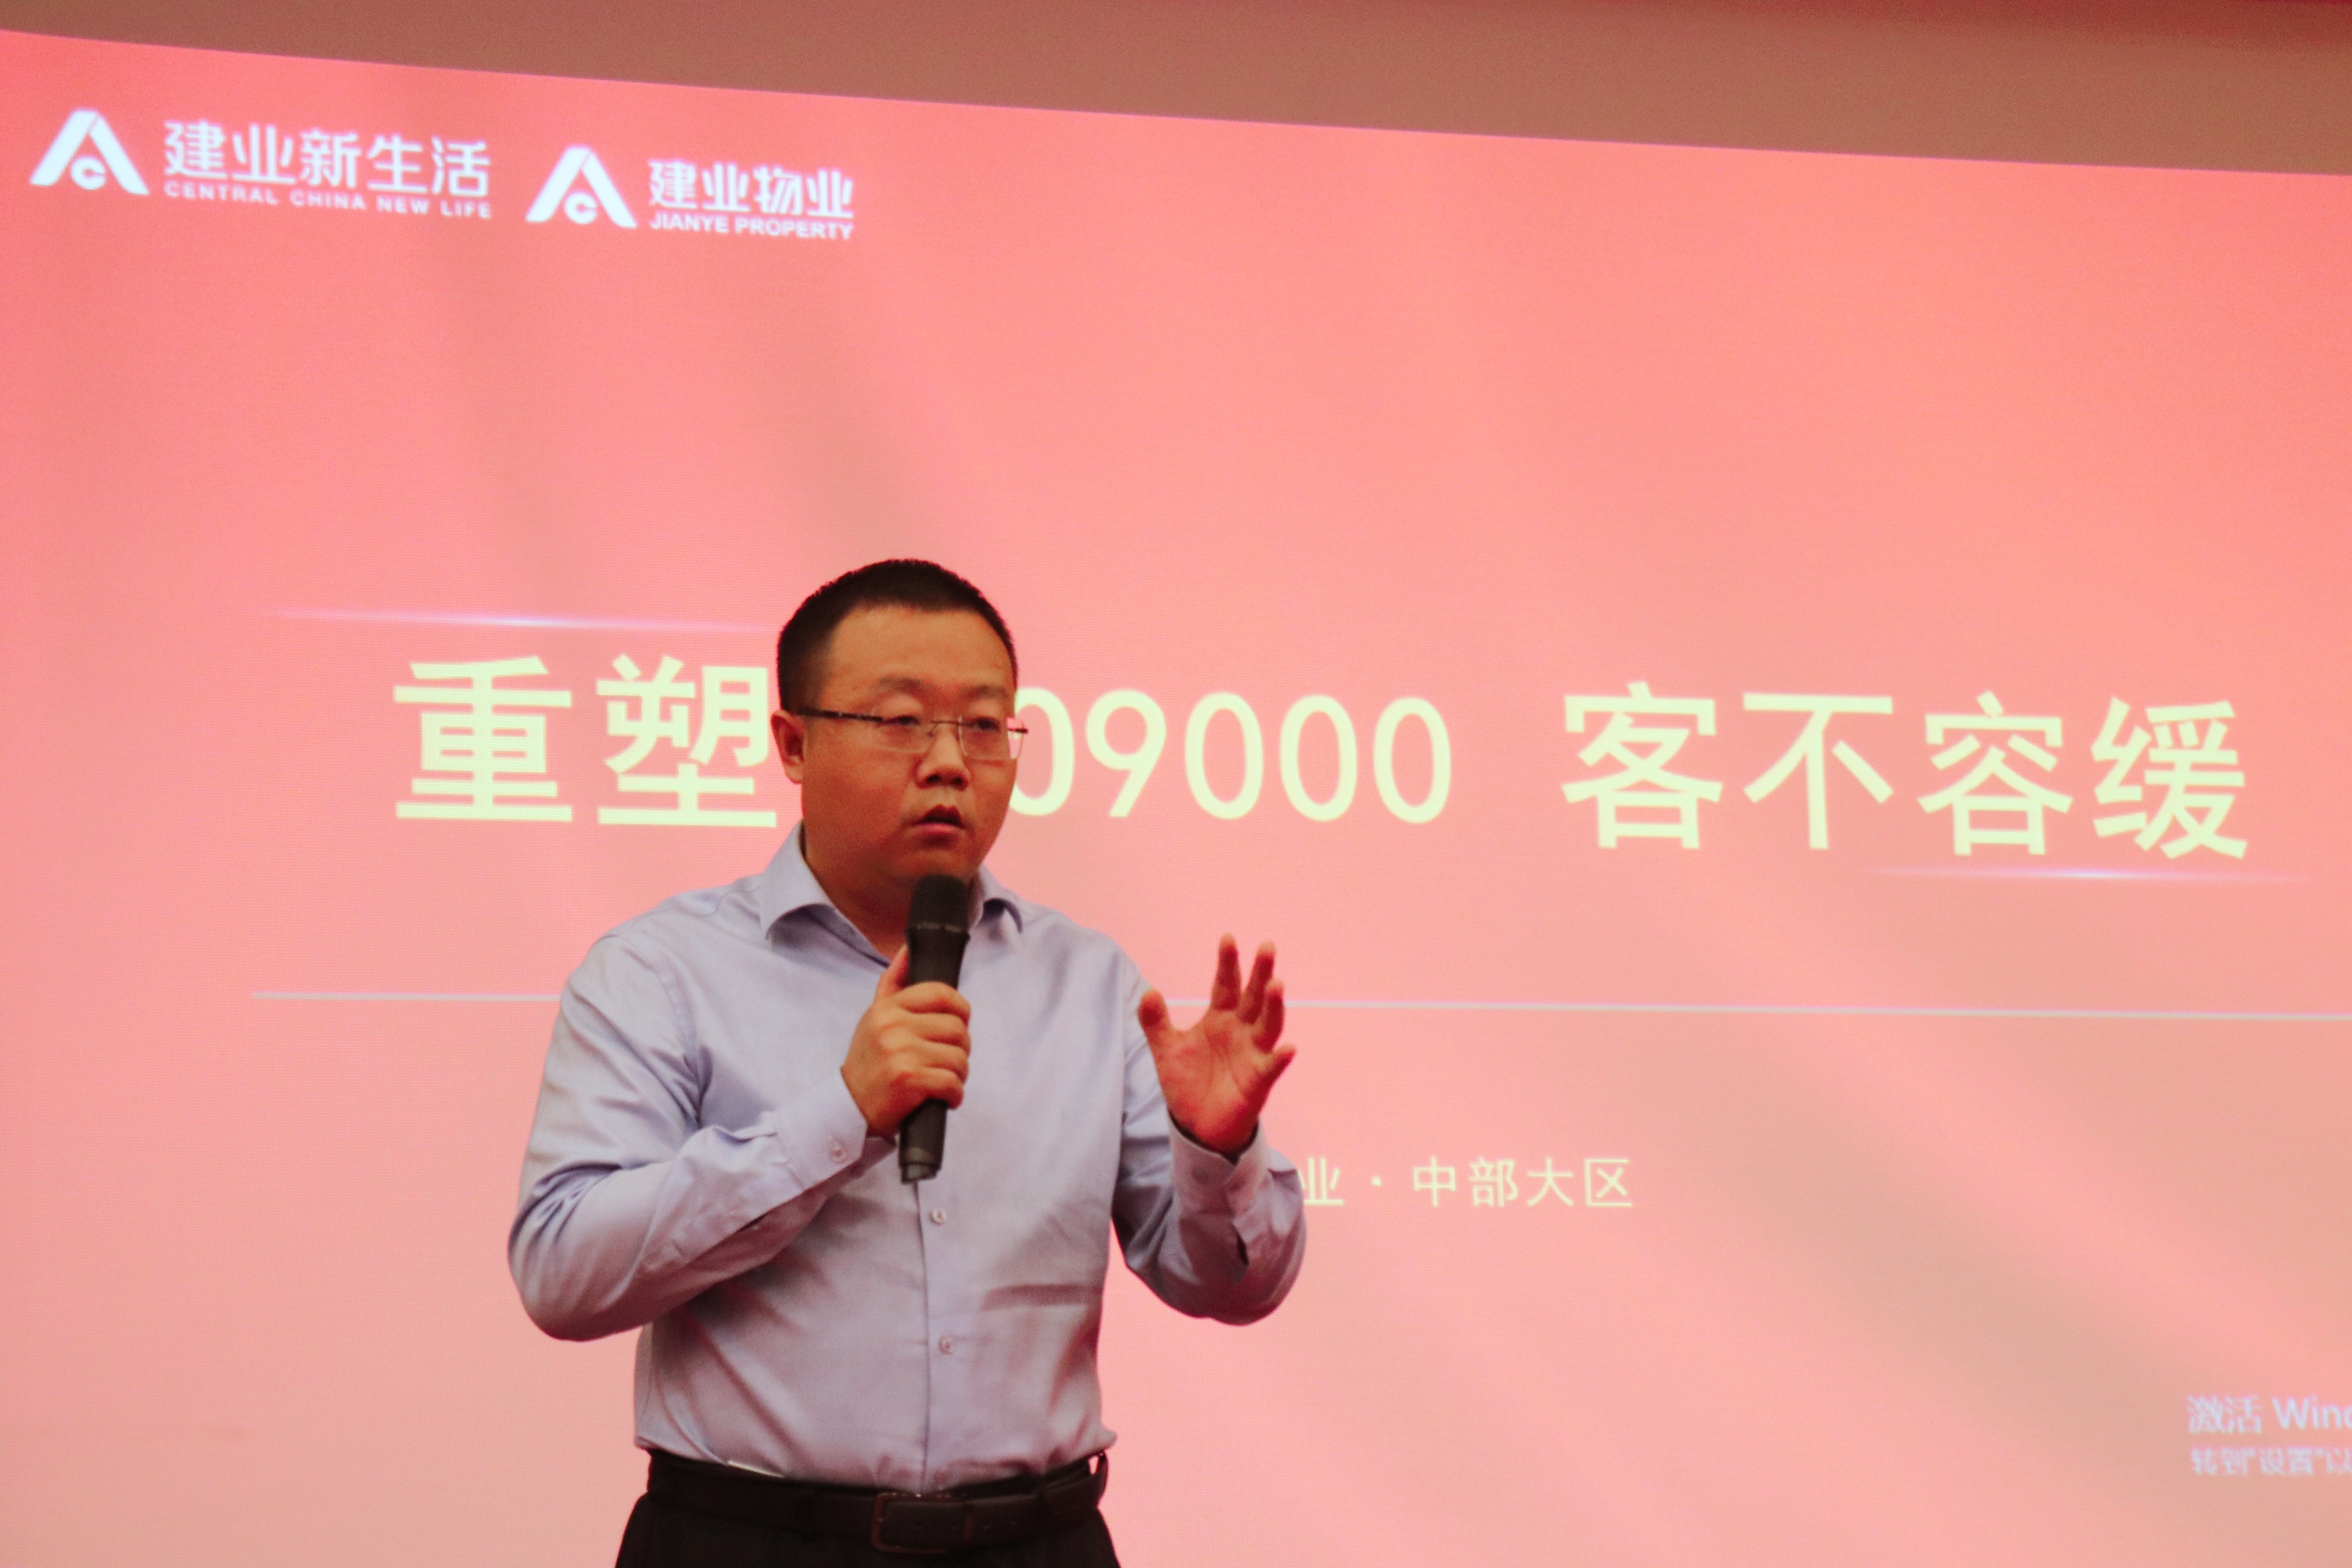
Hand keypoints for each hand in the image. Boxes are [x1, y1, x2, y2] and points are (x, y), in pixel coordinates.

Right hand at [841, 946, 971, 1136]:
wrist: (849, 1108)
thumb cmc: (869, 1061)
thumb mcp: (875, 1017)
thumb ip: (894, 982)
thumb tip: (909, 947)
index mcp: (888, 1008)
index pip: (941, 993)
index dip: (960, 1009)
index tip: (958, 1023)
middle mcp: (893, 1026)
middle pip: (957, 1027)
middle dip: (961, 1047)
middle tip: (946, 1060)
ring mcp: (901, 1053)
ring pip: (959, 1056)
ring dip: (958, 1073)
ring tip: (943, 1079)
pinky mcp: (909, 1080)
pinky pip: (953, 1082)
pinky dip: (954, 1094)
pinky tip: (943, 1097)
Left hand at [1137, 936, 1294, 1156]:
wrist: (1196, 1124)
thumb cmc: (1187, 1083)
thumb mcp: (1166, 1049)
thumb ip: (1155, 1021)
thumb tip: (1148, 991)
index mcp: (1220, 1018)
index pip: (1225, 984)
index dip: (1227, 963)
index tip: (1227, 938)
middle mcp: (1241, 1031)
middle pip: (1253, 996)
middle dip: (1260, 972)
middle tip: (1267, 947)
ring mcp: (1252, 1053)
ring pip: (1268, 1025)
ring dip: (1273, 1006)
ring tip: (1276, 985)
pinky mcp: (1258, 1080)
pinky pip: (1271, 1067)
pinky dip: (1280, 1058)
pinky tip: (1288, 1048)